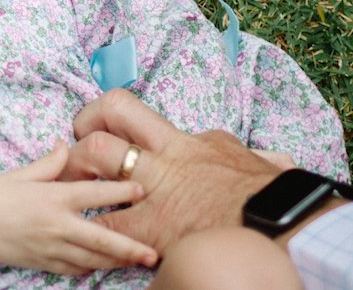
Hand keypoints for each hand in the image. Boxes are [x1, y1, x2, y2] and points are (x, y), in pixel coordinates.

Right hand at [0, 145, 156, 275]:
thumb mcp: (20, 174)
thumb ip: (48, 163)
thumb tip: (65, 144)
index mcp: (53, 198)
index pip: (94, 194)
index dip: (120, 191)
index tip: (142, 190)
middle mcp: (57, 226)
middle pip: (102, 238)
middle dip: (130, 247)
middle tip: (153, 253)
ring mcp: (52, 248)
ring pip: (93, 259)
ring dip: (117, 261)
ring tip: (138, 261)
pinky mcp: (45, 263)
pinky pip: (75, 269)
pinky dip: (91, 267)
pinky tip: (102, 264)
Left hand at [64, 89, 285, 249]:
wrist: (282, 220)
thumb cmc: (272, 195)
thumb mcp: (255, 164)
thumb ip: (251, 158)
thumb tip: (274, 161)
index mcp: (182, 141)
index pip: (128, 109)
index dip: (102, 114)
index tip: (96, 125)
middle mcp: (162, 157)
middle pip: (105, 123)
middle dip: (82, 137)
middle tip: (74, 158)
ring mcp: (154, 190)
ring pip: (97, 160)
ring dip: (78, 176)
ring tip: (71, 194)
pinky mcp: (154, 228)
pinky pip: (109, 227)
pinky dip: (95, 235)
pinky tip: (90, 243)